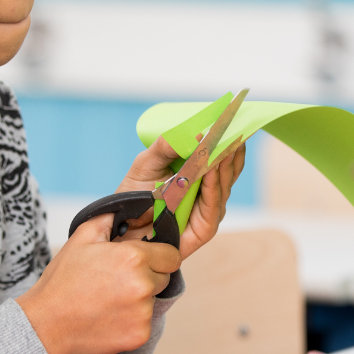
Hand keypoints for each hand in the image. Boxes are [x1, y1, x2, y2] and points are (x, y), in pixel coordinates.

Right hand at [15, 213, 180, 353]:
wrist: (45, 324)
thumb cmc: (62, 281)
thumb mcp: (82, 238)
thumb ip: (110, 218)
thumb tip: (130, 207)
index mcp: (134, 257)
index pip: (172, 255)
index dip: (158, 255)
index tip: (143, 260)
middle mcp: (143, 284)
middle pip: (164, 277)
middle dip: (148, 276)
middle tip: (118, 280)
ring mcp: (143, 312)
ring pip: (153, 300)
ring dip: (139, 299)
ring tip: (108, 299)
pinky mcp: (140, 334)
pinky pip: (145, 322)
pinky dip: (131, 321)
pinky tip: (108, 317)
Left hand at [113, 136, 246, 259]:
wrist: (118, 224)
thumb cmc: (134, 194)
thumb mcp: (147, 161)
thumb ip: (167, 146)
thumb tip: (196, 134)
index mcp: (199, 178)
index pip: (223, 159)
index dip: (230, 142)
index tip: (234, 122)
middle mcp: (208, 196)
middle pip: (228, 172)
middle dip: (231, 151)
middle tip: (233, 131)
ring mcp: (207, 213)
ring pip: (224, 187)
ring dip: (224, 166)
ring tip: (223, 146)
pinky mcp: (203, 231)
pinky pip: (213, 207)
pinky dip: (213, 187)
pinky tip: (212, 170)